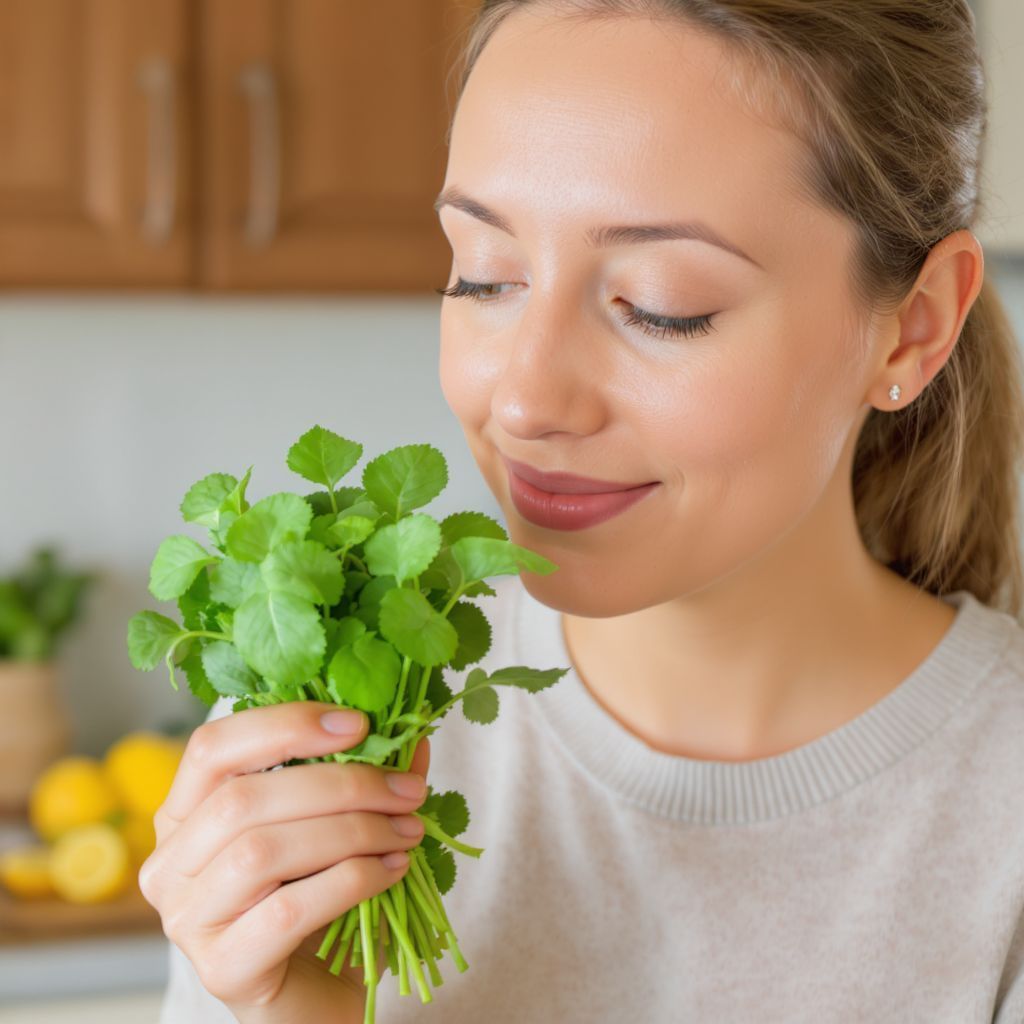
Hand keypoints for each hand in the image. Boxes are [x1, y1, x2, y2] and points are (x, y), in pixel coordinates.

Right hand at [139, 701, 429, 1022]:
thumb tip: (411, 735)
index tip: (358, 723)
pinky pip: (289, 911)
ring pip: (263, 851)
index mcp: (185, 813)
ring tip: (407, 830)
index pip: (213, 747)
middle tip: (406, 790)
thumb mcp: (335, 825)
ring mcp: (189, 920)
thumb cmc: (318, 900)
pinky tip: (393, 870)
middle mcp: (171, 864)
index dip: (284, 725)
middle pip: (243, 798)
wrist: (315, 995)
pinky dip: (352, 881)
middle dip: (340, 784)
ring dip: (352, 831)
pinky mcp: (222, 969)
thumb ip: (364, 777)